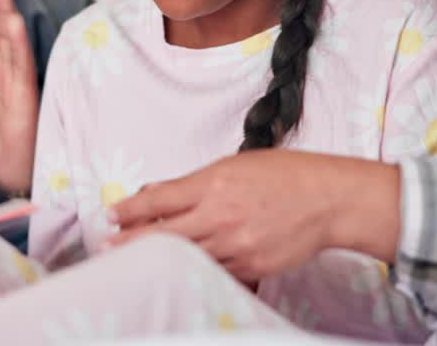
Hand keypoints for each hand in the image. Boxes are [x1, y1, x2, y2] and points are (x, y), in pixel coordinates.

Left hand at [107, 150, 401, 282]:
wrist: (329, 200)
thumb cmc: (285, 175)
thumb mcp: (234, 165)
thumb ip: (193, 182)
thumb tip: (156, 192)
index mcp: (213, 184)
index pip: (158, 199)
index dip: (127, 209)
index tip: (109, 215)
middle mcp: (220, 216)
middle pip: (162, 234)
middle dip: (130, 241)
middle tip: (107, 246)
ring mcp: (236, 245)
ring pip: (184, 258)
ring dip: (158, 258)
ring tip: (136, 259)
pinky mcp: (251, 266)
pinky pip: (214, 271)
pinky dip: (196, 269)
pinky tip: (181, 269)